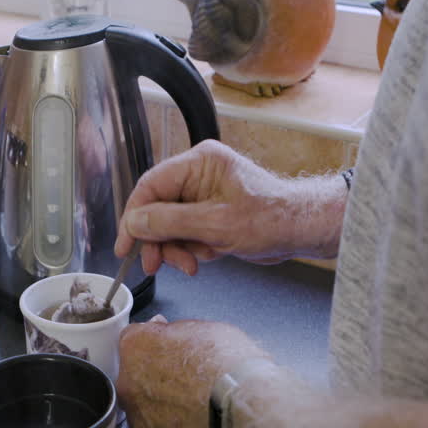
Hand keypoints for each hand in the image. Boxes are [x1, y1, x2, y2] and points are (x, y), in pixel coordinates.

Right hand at [115, 140, 304, 275]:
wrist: (301, 231)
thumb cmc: (273, 218)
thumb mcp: (216, 224)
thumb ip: (170, 222)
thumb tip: (135, 222)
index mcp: (199, 162)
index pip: (150, 186)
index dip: (134, 217)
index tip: (125, 244)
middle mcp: (198, 175)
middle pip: (157, 208)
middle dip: (158, 239)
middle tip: (156, 264)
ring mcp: (203, 195)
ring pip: (169, 225)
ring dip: (175, 249)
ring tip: (190, 265)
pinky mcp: (209, 214)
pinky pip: (185, 233)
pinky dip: (190, 250)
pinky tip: (206, 257)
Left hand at [117, 317, 271, 427]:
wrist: (241, 404)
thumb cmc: (226, 364)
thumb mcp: (202, 328)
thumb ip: (173, 332)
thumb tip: (166, 332)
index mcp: (135, 346)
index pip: (134, 339)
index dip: (155, 343)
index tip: (169, 348)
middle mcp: (128, 382)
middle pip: (135, 376)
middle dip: (154, 376)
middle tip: (186, 379)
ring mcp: (138, 416)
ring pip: (144, 408)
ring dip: (161, 405)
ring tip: (193, 405)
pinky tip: (194, 423)